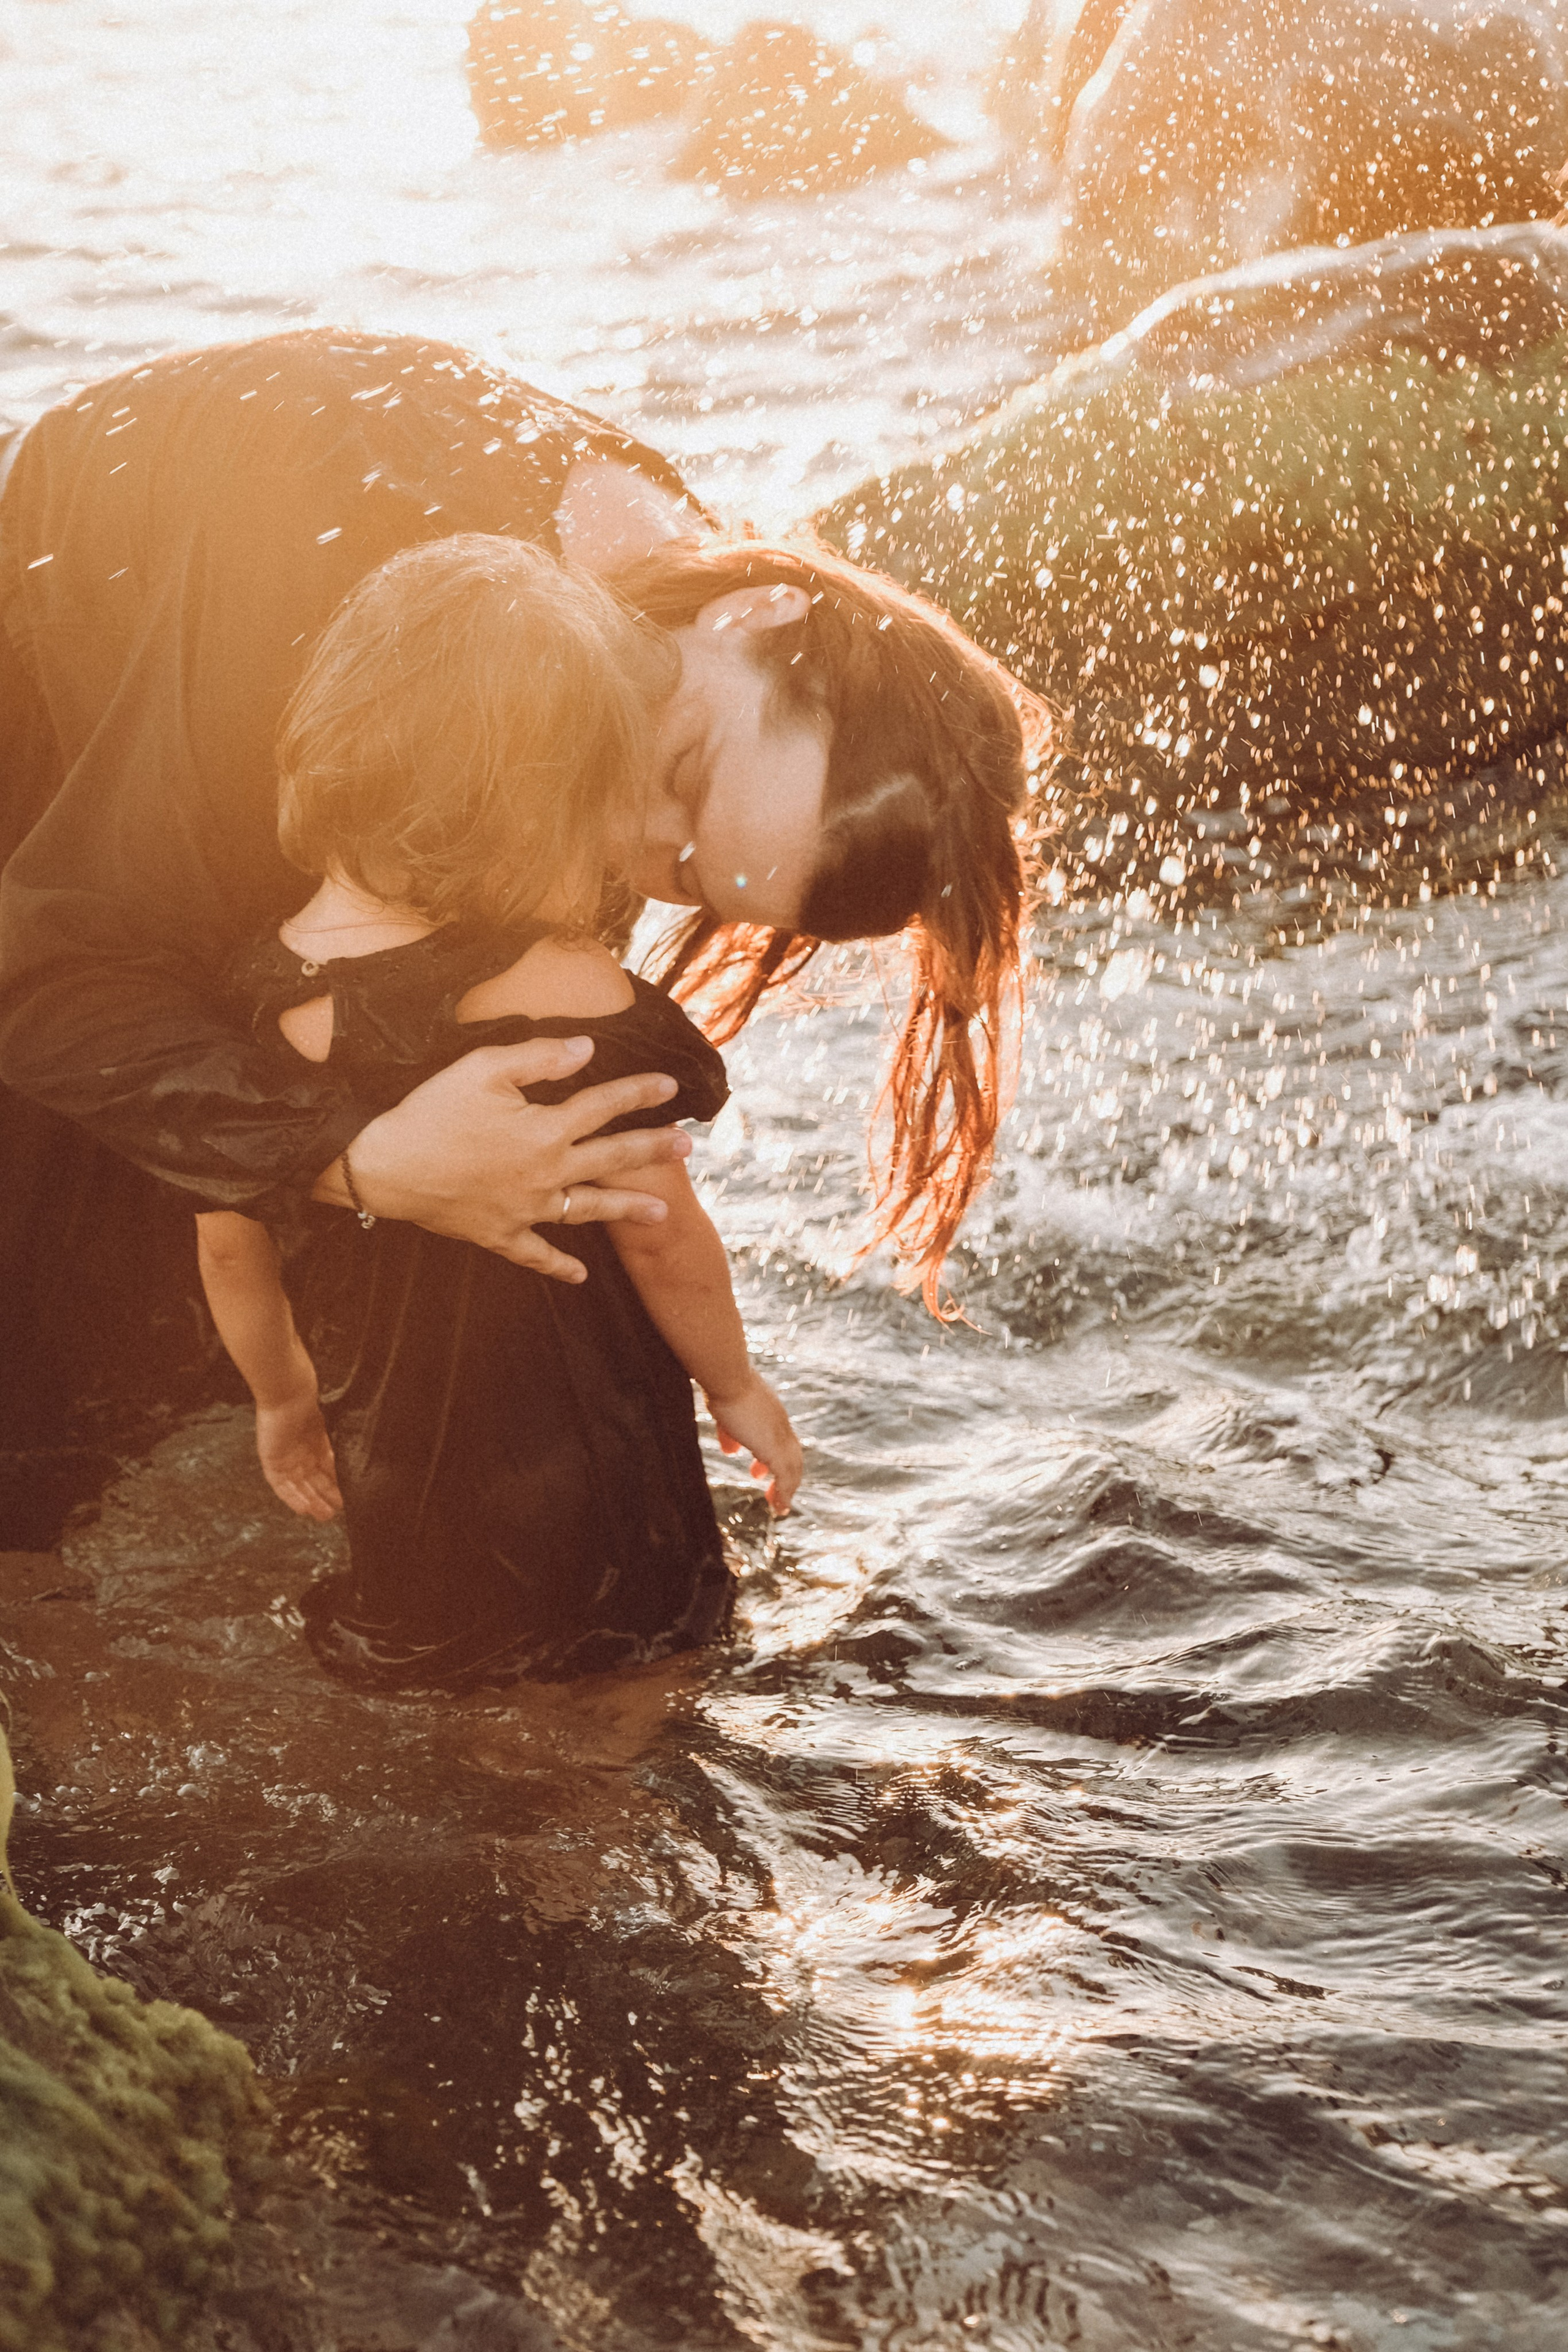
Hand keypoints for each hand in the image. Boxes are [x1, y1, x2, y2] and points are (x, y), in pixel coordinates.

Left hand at [256, 1393, 342, 1522]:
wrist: (287, 1395)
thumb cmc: (306, 1403)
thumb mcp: (325, 1429)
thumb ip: (333, 1448)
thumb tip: (352, 1464)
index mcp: (314, 1444)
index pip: (325, 1470)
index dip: (333, 1485)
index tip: (345, 1499)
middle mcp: (299, 1455)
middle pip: (311, 1481)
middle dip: (323, 1498)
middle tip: (335, 1513)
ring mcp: (285, 1459)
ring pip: (298, 1486)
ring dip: (310, 1501)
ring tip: (324, 1515)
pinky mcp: (271, 1462)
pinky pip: (281, 1485)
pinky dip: (292, 1497)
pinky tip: (304, 1509)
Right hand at [318, 1037, 692, 1281]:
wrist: (384, 1166)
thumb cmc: (431, 1111)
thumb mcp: (483, 1069)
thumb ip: (540, 1058)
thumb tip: (588, 1049)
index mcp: (544, 1129)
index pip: (603, 1105)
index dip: (638, 1093)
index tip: (671, 1088)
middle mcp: (545, 1172)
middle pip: (610, 1159)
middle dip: (652, 1151)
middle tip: (688, 1149)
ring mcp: (525, 1209)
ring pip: (588, 1211)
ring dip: (627, 1211)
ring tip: (662, 1214)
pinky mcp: (499, 1235)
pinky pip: (536, 1255)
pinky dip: (559, 1266)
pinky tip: (581, 1275)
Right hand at [705, 1374, 802, 1514]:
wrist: (728, 1377)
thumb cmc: (721, 1386)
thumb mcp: (725, 1412)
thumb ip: (729, 1432)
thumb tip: (729, 1451)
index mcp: (771, 1413)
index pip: (778, 1438)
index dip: (772, 1456)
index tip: (760, 1469)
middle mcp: (780, 1424)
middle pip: (791, 1454)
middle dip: (783, 1474)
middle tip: (774, 1491)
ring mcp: (781, 1436)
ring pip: (792, 1468)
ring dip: (786, 1488)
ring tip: (778, 1506)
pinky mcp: (776, 1449)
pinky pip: (786, 1478)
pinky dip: (785, 1494)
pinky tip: (779, 1509)